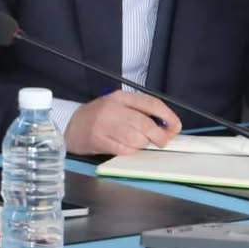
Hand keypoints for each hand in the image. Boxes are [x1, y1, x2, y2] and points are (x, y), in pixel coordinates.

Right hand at [64, 90, 180, 155]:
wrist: (73, 126)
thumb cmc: (100, 116)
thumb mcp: (120, 106)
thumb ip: (141, 112)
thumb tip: (166, 125)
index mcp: (121, 97)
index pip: (151, 103)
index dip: (168, 116)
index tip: (176, 127)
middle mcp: (113, 108)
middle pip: (145, 124)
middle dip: (159, 136)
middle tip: (163, 141)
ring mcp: (104, 124)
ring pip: (136, 138)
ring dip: (143, 144)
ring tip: (140, 143)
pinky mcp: (98, 140)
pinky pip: (124, 149)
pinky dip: (131, 151)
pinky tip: (127, 147)